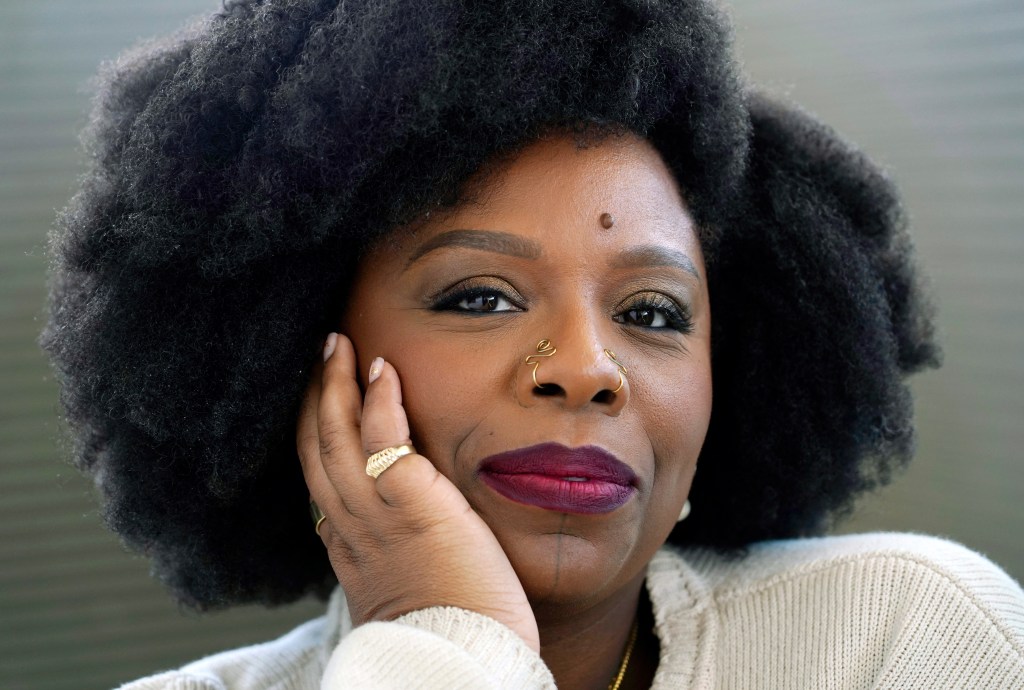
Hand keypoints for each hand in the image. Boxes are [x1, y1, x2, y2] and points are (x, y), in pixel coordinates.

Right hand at [298, 333, 539, 651]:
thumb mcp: (409, 581)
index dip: (316, 429)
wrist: (463, 658)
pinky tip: (382, 369)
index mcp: (348, 545)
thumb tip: (422, 519)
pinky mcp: (410, 501)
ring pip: (335, 435)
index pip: (319, 475)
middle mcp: (350, 525)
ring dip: (335, 384)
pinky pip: (382, 437)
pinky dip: (377, 400)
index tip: (323, 397)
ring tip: (339, 345)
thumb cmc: (453, 623)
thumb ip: (402, 544)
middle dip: (315, 394)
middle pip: (315, 446)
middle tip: (322, 352)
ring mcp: (375, 512)